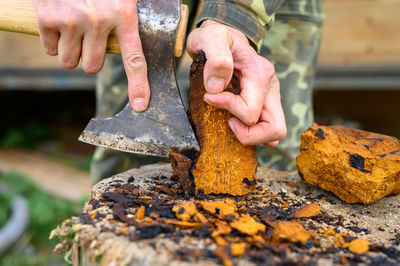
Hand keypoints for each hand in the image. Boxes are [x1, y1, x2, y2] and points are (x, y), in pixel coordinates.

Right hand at [33, 0, 148, 111]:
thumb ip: (127, 19)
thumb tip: (132, 42)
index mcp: (124, 14)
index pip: (135, 59)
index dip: (138, 85)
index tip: (141, 105)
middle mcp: (98, 20)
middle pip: (92, 67)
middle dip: (89, 57)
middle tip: (89, 39)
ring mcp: (71, 20)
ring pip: (69, 61)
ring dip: (70, 51)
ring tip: (73, 27)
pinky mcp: (48, 18)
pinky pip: (49, 50)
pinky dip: (52, 41)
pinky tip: (57, 22)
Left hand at [186, 20, 286, 146]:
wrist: (224, 36)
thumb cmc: (216, 38)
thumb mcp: (210, 38)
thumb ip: (216, 58)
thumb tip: (216, 88)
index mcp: (260, 74)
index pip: (250, 111)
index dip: (227, 109)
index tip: (209, 97)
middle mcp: (270, 88)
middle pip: (275, 130)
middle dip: (248, 135)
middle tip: (228, 122)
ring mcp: (270, 98)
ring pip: (274, 134)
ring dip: (251, 136)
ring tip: (231, 122)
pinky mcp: (265, 104)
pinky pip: (266, 130)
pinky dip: (251, 133)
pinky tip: (234, 120)